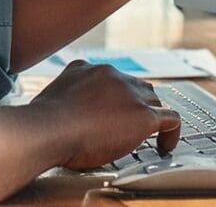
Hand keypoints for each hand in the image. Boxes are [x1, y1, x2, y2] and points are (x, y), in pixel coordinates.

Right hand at [29, 61, 180, 169]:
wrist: (49, 129)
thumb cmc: (44, 122)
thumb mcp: (50, 96)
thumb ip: (64, 96)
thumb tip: (61, 111)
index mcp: (86, 68)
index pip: (112, 79)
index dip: (117, 97)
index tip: (113, 113)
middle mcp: (110, 75)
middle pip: (136, 86)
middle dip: (137, 105)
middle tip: (132, 126)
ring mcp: (129, 94)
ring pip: (154, 101)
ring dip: (152, 117)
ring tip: (151, 136)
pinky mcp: (143, 115)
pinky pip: (170, 120)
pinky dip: (171, 134)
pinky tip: (164, 147)